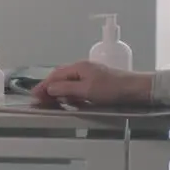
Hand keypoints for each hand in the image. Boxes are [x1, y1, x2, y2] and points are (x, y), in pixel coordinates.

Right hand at [33, 60, 152, 106]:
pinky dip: (70, 93)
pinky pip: (77, 86)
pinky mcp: (97, 82)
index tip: (34, 95)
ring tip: (51, 102)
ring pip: (69, 82)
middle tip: (40, 100)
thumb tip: (49, 88)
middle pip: (60, 77)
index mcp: (78, 67)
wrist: (136, 89)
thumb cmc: (112, 88)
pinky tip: (70, 100)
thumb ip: (66, 89)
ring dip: (59, 91)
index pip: (55, 76)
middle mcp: (82, 68)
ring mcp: (90, 74)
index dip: (43, 85)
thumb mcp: (86, 91)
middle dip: (49, 88)